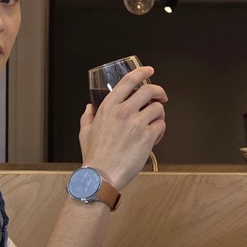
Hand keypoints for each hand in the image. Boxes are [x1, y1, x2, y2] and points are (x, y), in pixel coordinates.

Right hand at [80, 66, 166, 189]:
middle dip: (159, 91)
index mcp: (108, 107)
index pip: (128, 81)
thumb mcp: (85, 132)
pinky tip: (154, 138)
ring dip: (159, 114)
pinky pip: (161, 126)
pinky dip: (160, 130)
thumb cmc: (94, 156)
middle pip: (149, 90)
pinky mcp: (148, 137)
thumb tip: (88, 107)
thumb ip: (87, 116)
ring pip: (158, 108)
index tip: (149, 70)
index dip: (141, 72)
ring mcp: (137, 123)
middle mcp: (124, 111)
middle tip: (161, 97)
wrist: (102, 175)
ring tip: (155, 123)